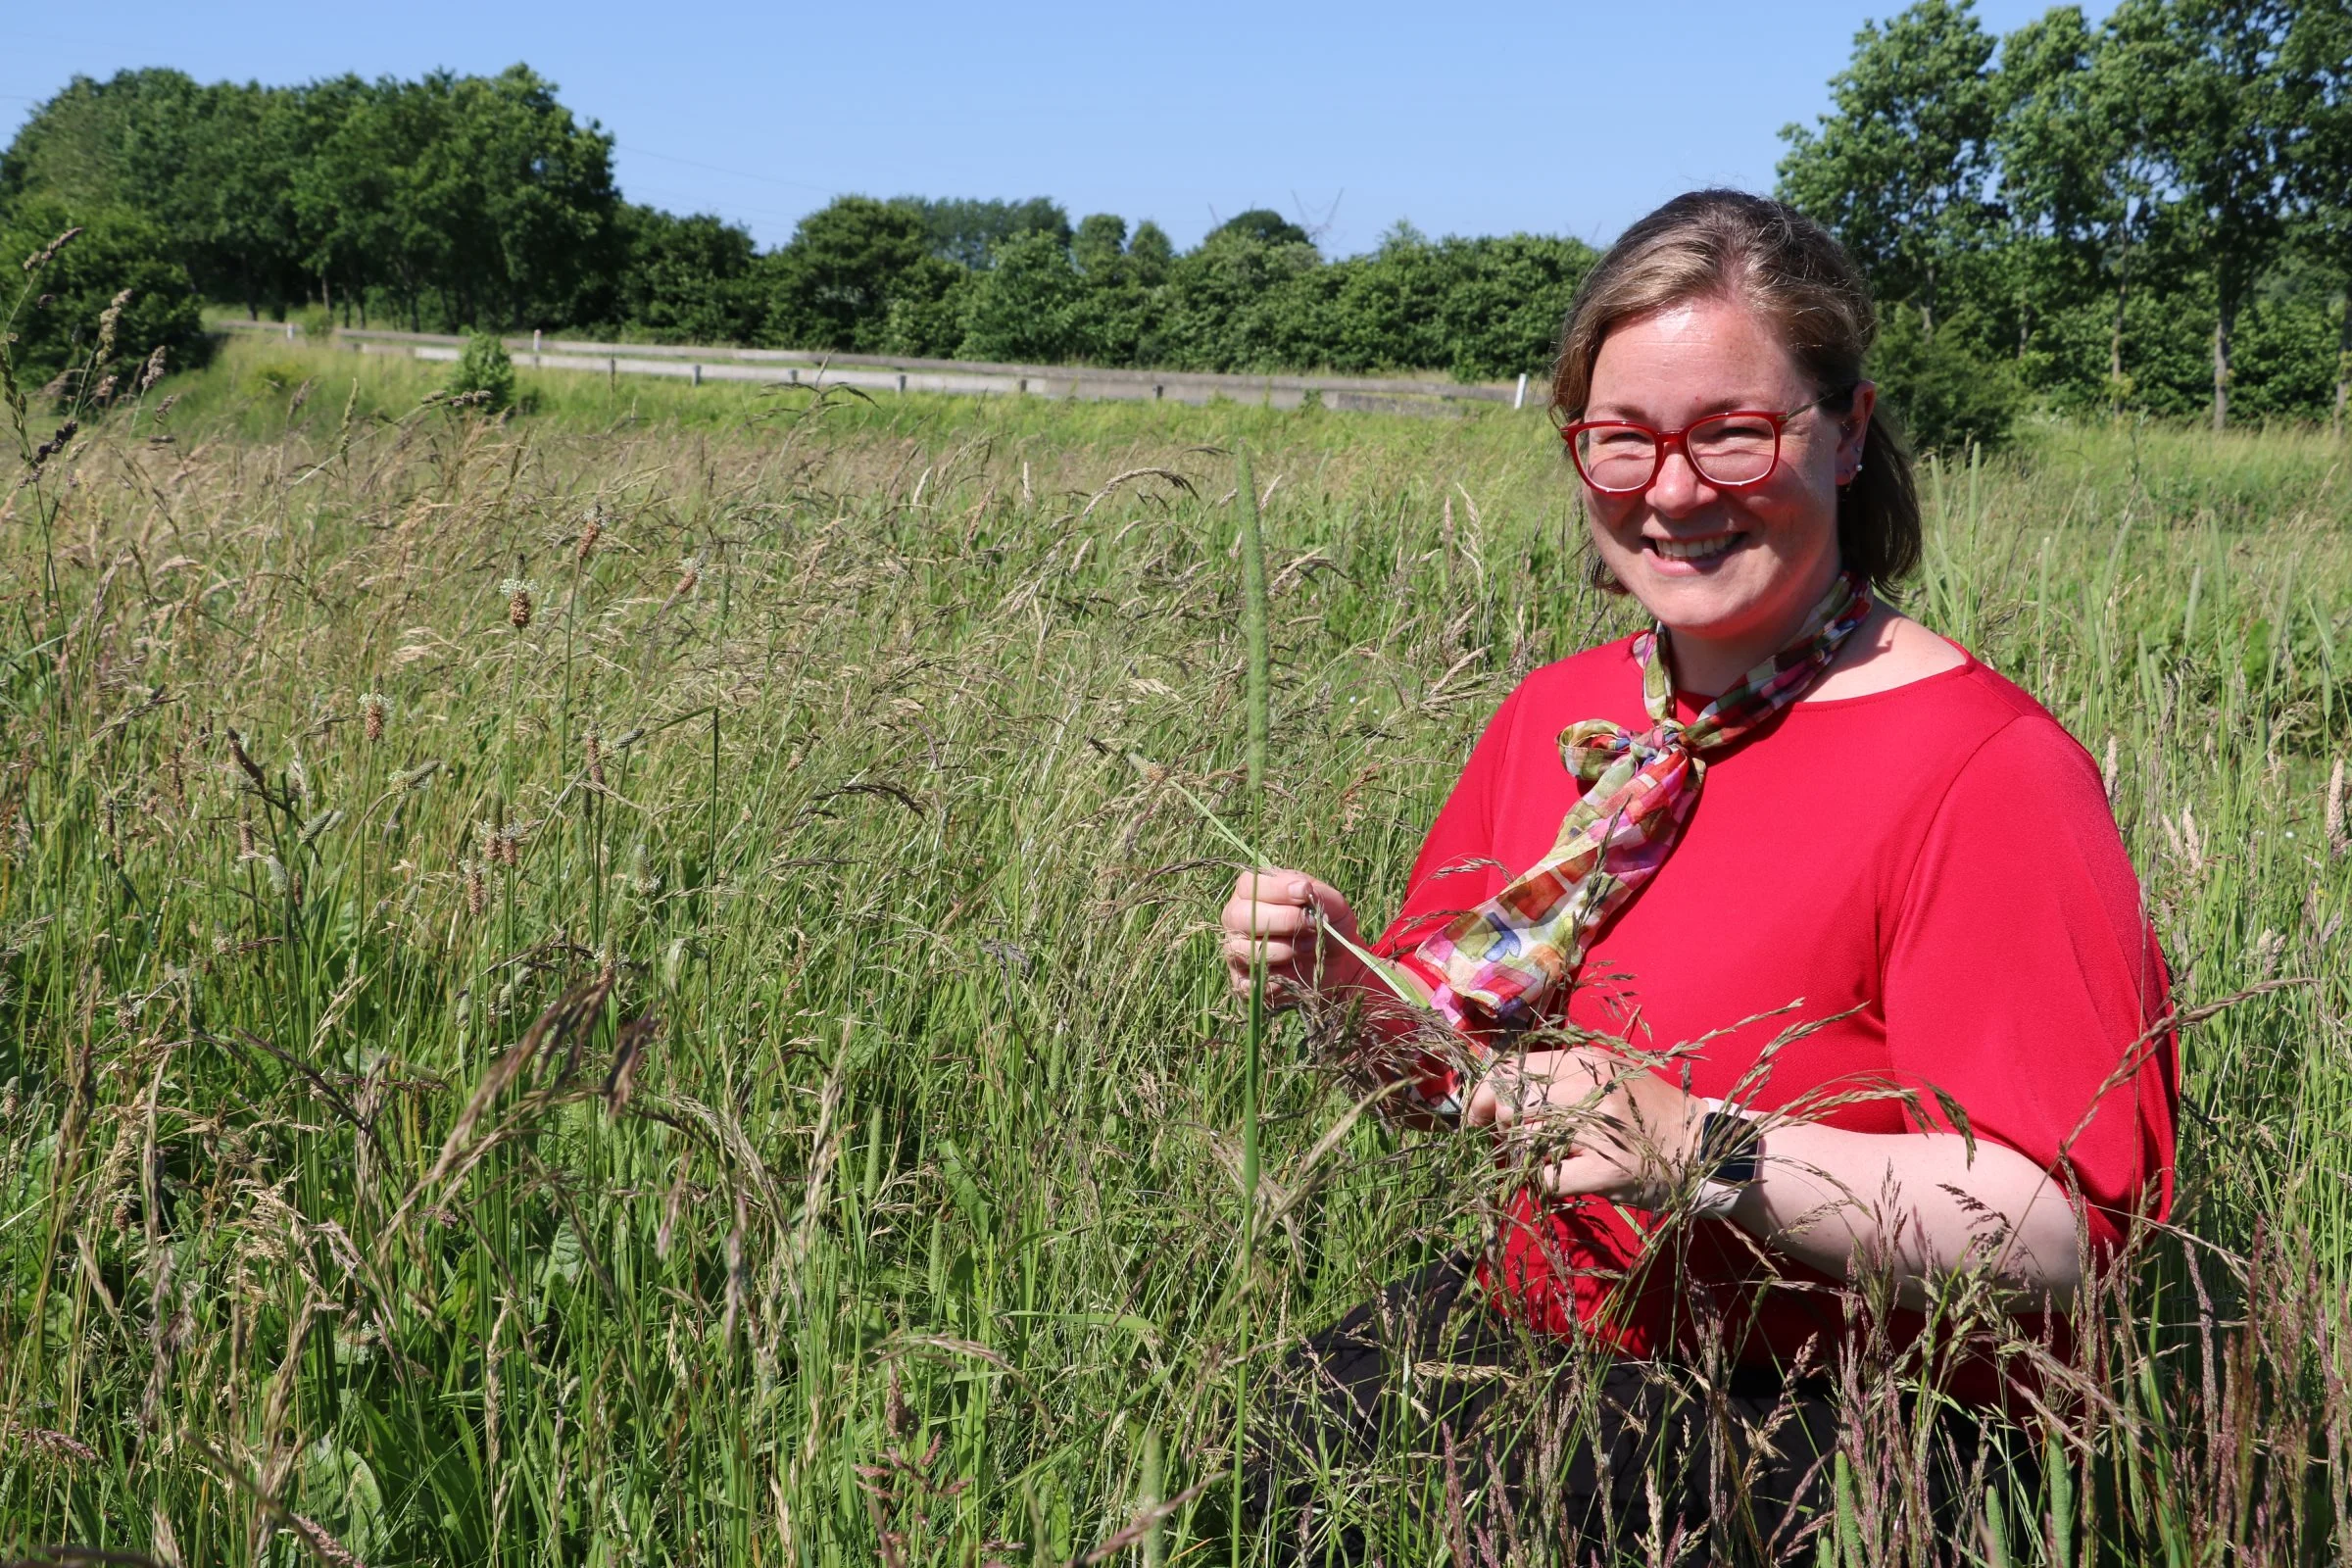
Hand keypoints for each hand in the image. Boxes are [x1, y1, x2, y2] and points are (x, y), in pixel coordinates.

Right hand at [1219, 867, 1367, 1006]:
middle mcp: (1237, 919)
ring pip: (1245, 949)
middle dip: (1282, 920)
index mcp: (1252, 892)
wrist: (1335, 963)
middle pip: (1239, 915)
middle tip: (1311, 924)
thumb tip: (1303, 889)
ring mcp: (1236, 950)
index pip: (1249, 884)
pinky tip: (1295, 971)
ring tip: (1308, 948)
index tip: (1304, 892)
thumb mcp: (1333, 905)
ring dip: (1284, 949)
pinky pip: (1250, 981)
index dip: (1276, 888)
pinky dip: (1277, 978)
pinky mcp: (1241, 981)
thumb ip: (1319, 894)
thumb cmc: (1327, 925)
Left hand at [1463, 1047, 1703, 1206]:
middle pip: (1510, 1105)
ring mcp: (1600, 1129)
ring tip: (1547, 1160)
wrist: (1701, 1146)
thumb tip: (1491, 1084)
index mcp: (1584, 1061)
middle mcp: (1590, 1088)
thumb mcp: (1604, 1077)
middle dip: (1501, 1128)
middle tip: (1516, 1142)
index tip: (1478, 1115)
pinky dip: (1543, 1183)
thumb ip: (1556, 1077)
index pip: (1509, 1069)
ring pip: (1524, 1141)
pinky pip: (1546, 1178)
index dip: (1483, 1093)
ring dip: (1524, 1158)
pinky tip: (1562, 1179)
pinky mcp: (1606, 1170)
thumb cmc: (1645, 1112)